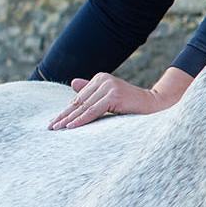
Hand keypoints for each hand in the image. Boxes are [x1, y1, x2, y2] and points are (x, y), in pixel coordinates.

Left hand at [48, 67, 192, 129]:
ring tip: (57, 128)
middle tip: (50, 127)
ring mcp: (108, 87)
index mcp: (100, 78)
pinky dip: (81, 119)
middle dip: (64, 115)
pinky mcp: (114, 96)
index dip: (66, 110)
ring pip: (84, 107)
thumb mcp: (109, 99)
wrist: (155, 106)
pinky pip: (93, 111)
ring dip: (69, 119)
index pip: (79, 98)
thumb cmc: (132, 105)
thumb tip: (73, 83)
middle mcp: (103, 80)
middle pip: (79, 101)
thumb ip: (92, 92)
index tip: (54, 121)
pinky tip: (71, 126)